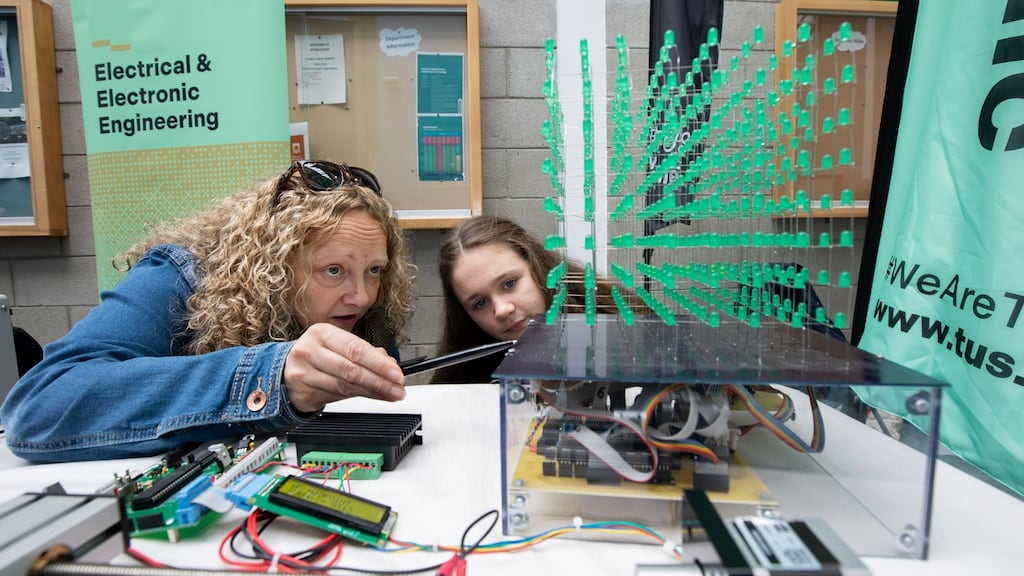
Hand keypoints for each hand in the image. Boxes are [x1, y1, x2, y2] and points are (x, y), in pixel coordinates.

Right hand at [283, 323, 405, 413]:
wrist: (285, 370)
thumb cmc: (317, 355)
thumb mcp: (337, 346)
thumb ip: (364, 353)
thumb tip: (389, 365)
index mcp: (322, 333)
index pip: (356, 348)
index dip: (379, 363)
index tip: (396, 373)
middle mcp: (310, 350)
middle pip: (351, 369)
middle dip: (379, 381)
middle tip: (397, 388)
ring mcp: (304, 372)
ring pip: (345, 386)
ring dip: (372, 392)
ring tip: (390, 394)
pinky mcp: (303, 392)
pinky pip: (336, 397)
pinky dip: (358, 398)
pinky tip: (372, 397)